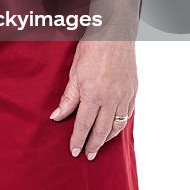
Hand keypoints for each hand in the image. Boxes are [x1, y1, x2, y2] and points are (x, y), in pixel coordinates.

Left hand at [49, 41, 136, 159]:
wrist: (115, 34)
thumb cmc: (92, 48)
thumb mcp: (74, 72)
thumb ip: (68, 98)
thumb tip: (56, 116)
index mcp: (93, 94)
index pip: (84, 125)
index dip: (78, 140)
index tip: (74, 151)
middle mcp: (110, 99)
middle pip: (101, 130)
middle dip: (93, 145)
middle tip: (88, 155)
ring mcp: (124, 95)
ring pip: (117, 125)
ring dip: (108, 138)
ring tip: (100, 145)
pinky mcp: (133, 91)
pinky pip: (128, 114)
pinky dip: (121, 124)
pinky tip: (115, 127)